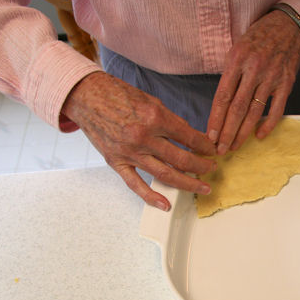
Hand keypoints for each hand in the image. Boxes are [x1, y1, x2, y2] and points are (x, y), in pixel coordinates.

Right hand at [61, 72, 216, 210]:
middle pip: (181, 159)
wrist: (86, 96)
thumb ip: (172, 121)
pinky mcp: (116, 162)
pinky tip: (165, 204)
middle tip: (212, 169)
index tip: (213, 151)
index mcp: (155, 117)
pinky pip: (136, 184)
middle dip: (201, 166)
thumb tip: (192, 137)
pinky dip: (151, 197)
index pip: (189, 137)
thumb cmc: (118, 94)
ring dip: (187, 183)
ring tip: (202, 187)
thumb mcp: (151, 100)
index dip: (205, 146)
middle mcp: (143, 136)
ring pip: (165, 174)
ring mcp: (130, 152)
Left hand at [206, 9, 299, 154]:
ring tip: (234, 146)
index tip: (210, 136)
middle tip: (220, 149)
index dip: (215, 119)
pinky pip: (276, 109)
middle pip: (237, 108)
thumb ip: (229, 76)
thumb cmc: (257, 39)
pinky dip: (268, 125)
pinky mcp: (286, 83)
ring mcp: (271, 77)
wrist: (288, 26)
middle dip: (227, 132)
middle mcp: (254, 69)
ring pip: (254, 112)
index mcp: (237, 60)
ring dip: (243, 132)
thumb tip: (219, 107)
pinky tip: (259, 136)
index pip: (222, 96)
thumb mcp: (236, 50)